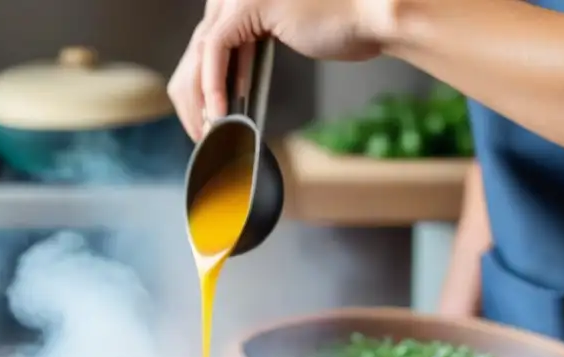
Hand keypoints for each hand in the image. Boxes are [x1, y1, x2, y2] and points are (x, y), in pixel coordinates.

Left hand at [169, 0, 390, 139]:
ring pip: (199, 54)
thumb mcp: (281, 44)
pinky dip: (214, 85)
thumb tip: (226, 96)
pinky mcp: (247, 4)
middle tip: (202, 136)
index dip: (198, 91)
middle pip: (193, 53)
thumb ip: (250, 56)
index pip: (202, 50)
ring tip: (209, 133)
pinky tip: (220, 114)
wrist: (371, 18)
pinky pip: (215, 50)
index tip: (204, 124)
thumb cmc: (341, 30)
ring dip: (201, 99)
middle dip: (193, 100)